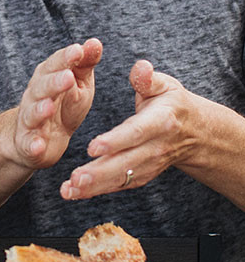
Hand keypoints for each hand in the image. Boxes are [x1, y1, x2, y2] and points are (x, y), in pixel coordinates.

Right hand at [11, 38, 102, 168]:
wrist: (40, 138)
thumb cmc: (63, 105)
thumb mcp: (78, 83)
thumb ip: (84, 64)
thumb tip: (95, 42)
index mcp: (48, 77)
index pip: (55, 64)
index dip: (65, 58)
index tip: (78, 50)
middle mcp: (35, 96)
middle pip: (42, 87)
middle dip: (54, 82)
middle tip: (68, 77)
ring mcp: (30, 120)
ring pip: (32, 113)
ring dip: (40, 110)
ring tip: (49, 106)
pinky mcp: (29, 143)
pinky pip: (29, 144)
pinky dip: (32, 144)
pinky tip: (38, 144)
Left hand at [61, 59, 194, 199]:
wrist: (193, 133)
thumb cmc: (171, 103)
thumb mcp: (165, 85)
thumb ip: (148, 79)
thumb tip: (141, 68)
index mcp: (160, 122)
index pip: (136, 133)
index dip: (115, 141)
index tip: (93, 147)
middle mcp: (154, 148)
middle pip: (125, 163)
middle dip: (99, 172)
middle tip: (75, 178)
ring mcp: (148, 165)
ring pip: (120, 178)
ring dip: (94, 187)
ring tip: (69, 190)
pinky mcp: (140, 176)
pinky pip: (118, 185)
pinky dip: (96, 191)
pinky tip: (74, 193)